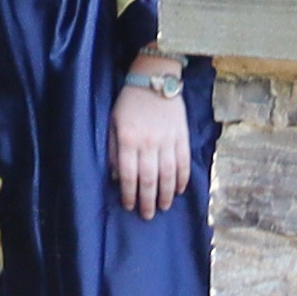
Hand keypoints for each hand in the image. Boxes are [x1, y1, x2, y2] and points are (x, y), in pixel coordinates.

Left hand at [110, 72, 194, 216]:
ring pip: (168, 175)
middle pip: (149, 179)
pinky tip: (180, 190)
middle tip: (148, 215)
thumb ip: (113, 150)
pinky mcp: (182, 137)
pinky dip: (182, 179)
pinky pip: (183, 163)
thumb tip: (117, 177)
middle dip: (148, 200)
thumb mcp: (113, 123)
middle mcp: (148, 143)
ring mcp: (167, 140)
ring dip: (167, 194)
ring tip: (164, 207)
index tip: (129, 206)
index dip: (129, 194)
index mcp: (128, 139)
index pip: (129, 174)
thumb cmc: (129, 102)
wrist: (154, 80)